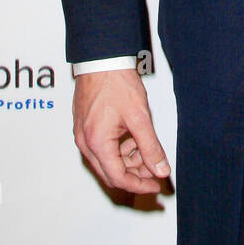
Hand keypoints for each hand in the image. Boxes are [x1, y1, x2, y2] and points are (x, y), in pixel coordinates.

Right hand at [72, 68, 170, 193]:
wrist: (101, 59)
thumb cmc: (116, 82)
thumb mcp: (139, 117)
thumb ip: (150, 146)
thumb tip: (160, 169)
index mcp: (96, 143)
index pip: (119, 178)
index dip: (140, 185)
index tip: (156, 185)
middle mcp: (85, 142)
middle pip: (110, 173)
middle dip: (134, 175)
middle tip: (154, 170)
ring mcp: (83, 134)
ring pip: (107, 161)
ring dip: (128, 161)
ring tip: (147, 151)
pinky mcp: (85, 127)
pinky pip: (102, 148)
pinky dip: (119, 149)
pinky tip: (134, 140)